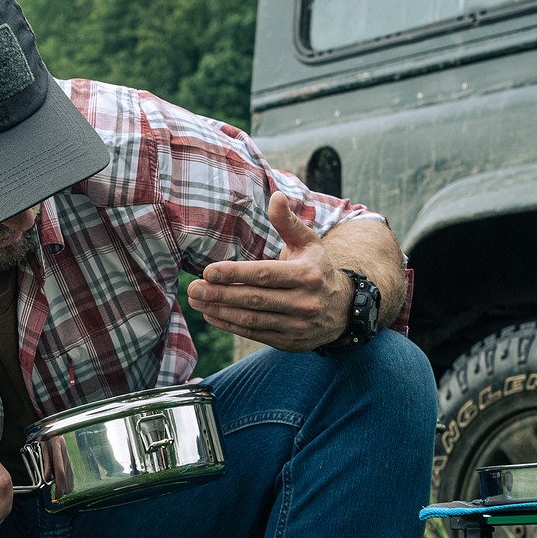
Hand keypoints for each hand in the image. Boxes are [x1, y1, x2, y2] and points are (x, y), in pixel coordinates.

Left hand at [185, 192, 351, 352]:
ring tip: (196, 301)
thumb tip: (276, 196)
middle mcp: (304, 302)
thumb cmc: (316, 269)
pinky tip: (211, 314)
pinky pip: (254, 333)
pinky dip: (230, 324)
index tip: (208, 271)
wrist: (343, 310)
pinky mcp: (289, 341)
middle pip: (255, 298)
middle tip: (193, 289)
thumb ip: (288, 222)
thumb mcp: (309, 243)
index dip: (235, 274)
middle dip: (220, 294)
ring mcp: (297, 325)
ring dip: (220, 310)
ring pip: (252, 319)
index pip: (265, 274)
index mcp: (307, 275)